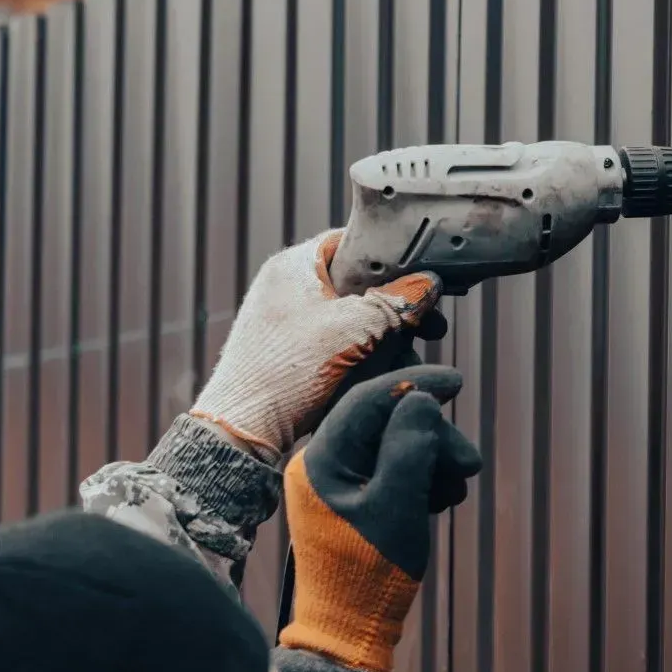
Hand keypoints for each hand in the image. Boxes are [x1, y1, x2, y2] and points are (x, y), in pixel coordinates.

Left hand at [190, 230, 443, 459]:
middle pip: (358, 280)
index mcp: (295, 263)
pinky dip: (364, 349)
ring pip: (351, 312)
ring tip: (414, 348)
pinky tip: (386, 367)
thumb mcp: (355, 330)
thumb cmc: (287, 372)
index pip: (355, 240)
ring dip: (385, 330)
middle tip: (430, 322)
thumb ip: (397, 302)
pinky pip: (338, 338)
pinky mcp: (290, 348)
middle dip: (396, 303)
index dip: (394, 256)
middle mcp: (288, 284)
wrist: (242, 431)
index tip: (424, 276)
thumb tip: (428, 285)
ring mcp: (287, 317)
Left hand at [278, 365, 481, 671]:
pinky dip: (425, 479)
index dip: (415, 384)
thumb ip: (409, 448)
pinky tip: (440, 501)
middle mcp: (326, 464)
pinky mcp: (358, 501)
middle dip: (434, 437)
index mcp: (322, 460)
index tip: (457, 383)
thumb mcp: (396, 507)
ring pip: (399, 446)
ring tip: (455, 491)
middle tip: (468, 464)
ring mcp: (341, 483)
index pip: (369, 400)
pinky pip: (397, 470)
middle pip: (389, 423)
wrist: (351, 633)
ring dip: (435, 460)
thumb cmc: (368, 575)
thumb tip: (420, 400)